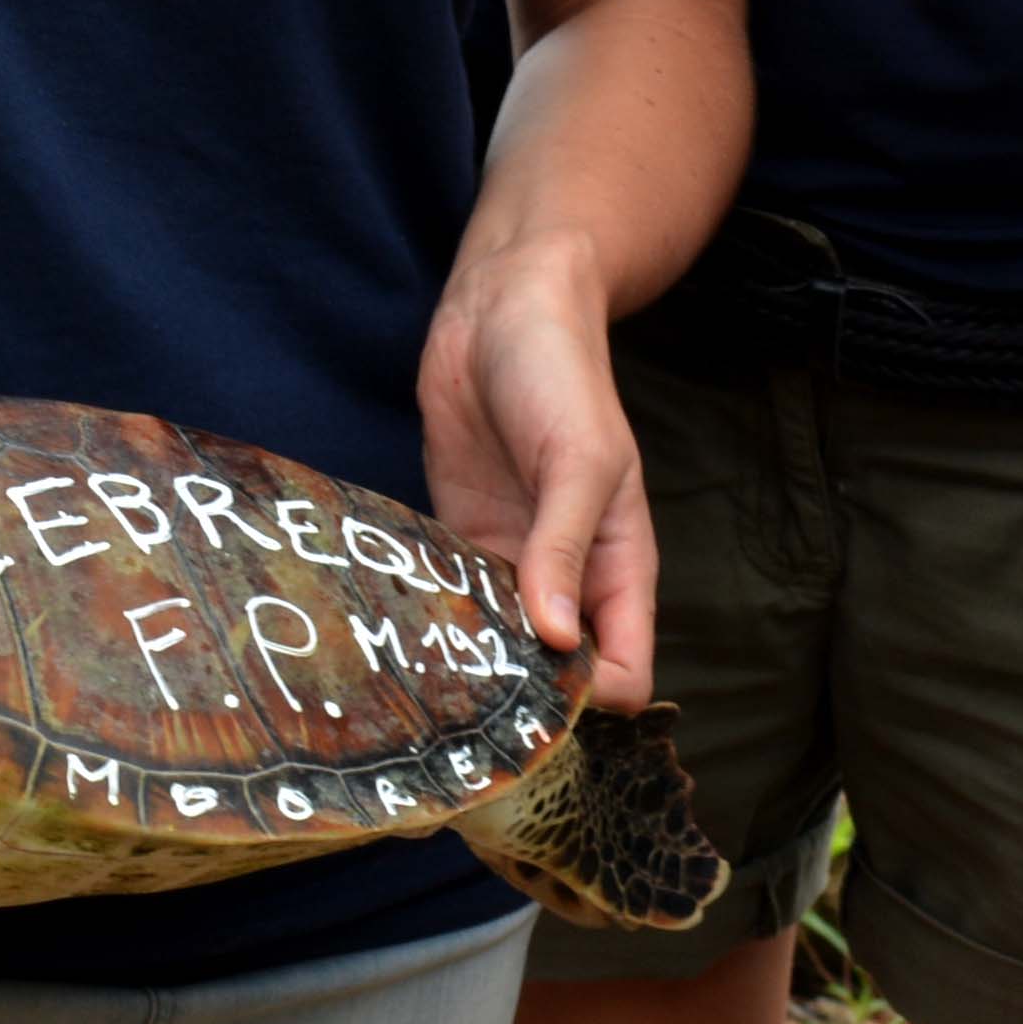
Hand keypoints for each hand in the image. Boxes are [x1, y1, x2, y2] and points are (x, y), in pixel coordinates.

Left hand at [413, 234, 653, 702]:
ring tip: (423, 683)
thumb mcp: (578, 460)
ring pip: (499, 644)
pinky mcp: (458, 538)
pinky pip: (451, 600)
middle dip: (524, 696)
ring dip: (471, 662)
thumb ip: (565, 548)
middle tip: (468, 711)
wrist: (500, 313)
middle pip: (556, 673)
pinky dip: (433, 619)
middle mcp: (567, 577)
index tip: (539, 707)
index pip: (624, 670)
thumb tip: (554, 638)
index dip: (593, 700)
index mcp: (619, 567)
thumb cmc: (560, 378)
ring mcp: (511, 561)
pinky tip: (398, 633)